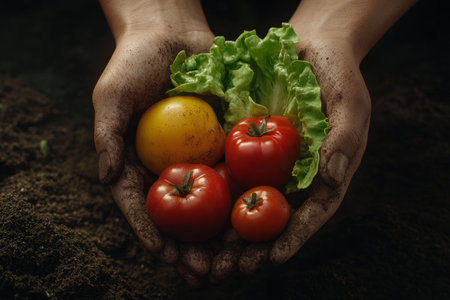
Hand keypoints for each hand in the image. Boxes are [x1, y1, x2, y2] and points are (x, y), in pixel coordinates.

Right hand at [93, 0, 214, 286]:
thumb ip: (107, 137)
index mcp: (135, 161)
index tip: (165, 256)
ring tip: (228, 261)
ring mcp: (194, 154)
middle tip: (201, 272)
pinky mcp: (220, 141)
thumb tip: (107, 178)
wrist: (171, 32)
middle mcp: (165, 163)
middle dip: (188, 246)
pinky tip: (252, 221)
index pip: (141, 205)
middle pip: (176, 214)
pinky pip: (231, 172)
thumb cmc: (134, 62)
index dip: (151, 233)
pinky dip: (240, 198)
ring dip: (217, 234)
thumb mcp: (112, 96)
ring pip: (207, 202)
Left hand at [209, 0, 416, 279]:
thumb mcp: (349, 102)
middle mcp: (297, 176)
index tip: (271, 258)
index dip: (293, 238)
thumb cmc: (337, 75)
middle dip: (254, 248)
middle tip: (229, 269)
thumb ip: (345, 139)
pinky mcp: (251, 150)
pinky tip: (199, 218)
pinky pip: (233, 176)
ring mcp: (272, 165)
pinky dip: (217, 199)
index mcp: (325, 174)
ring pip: (250, 206)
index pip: (311, 214)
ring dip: (230, 235)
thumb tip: (334, 177)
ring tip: (209, 258)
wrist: (310, 48)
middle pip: (275, 220)